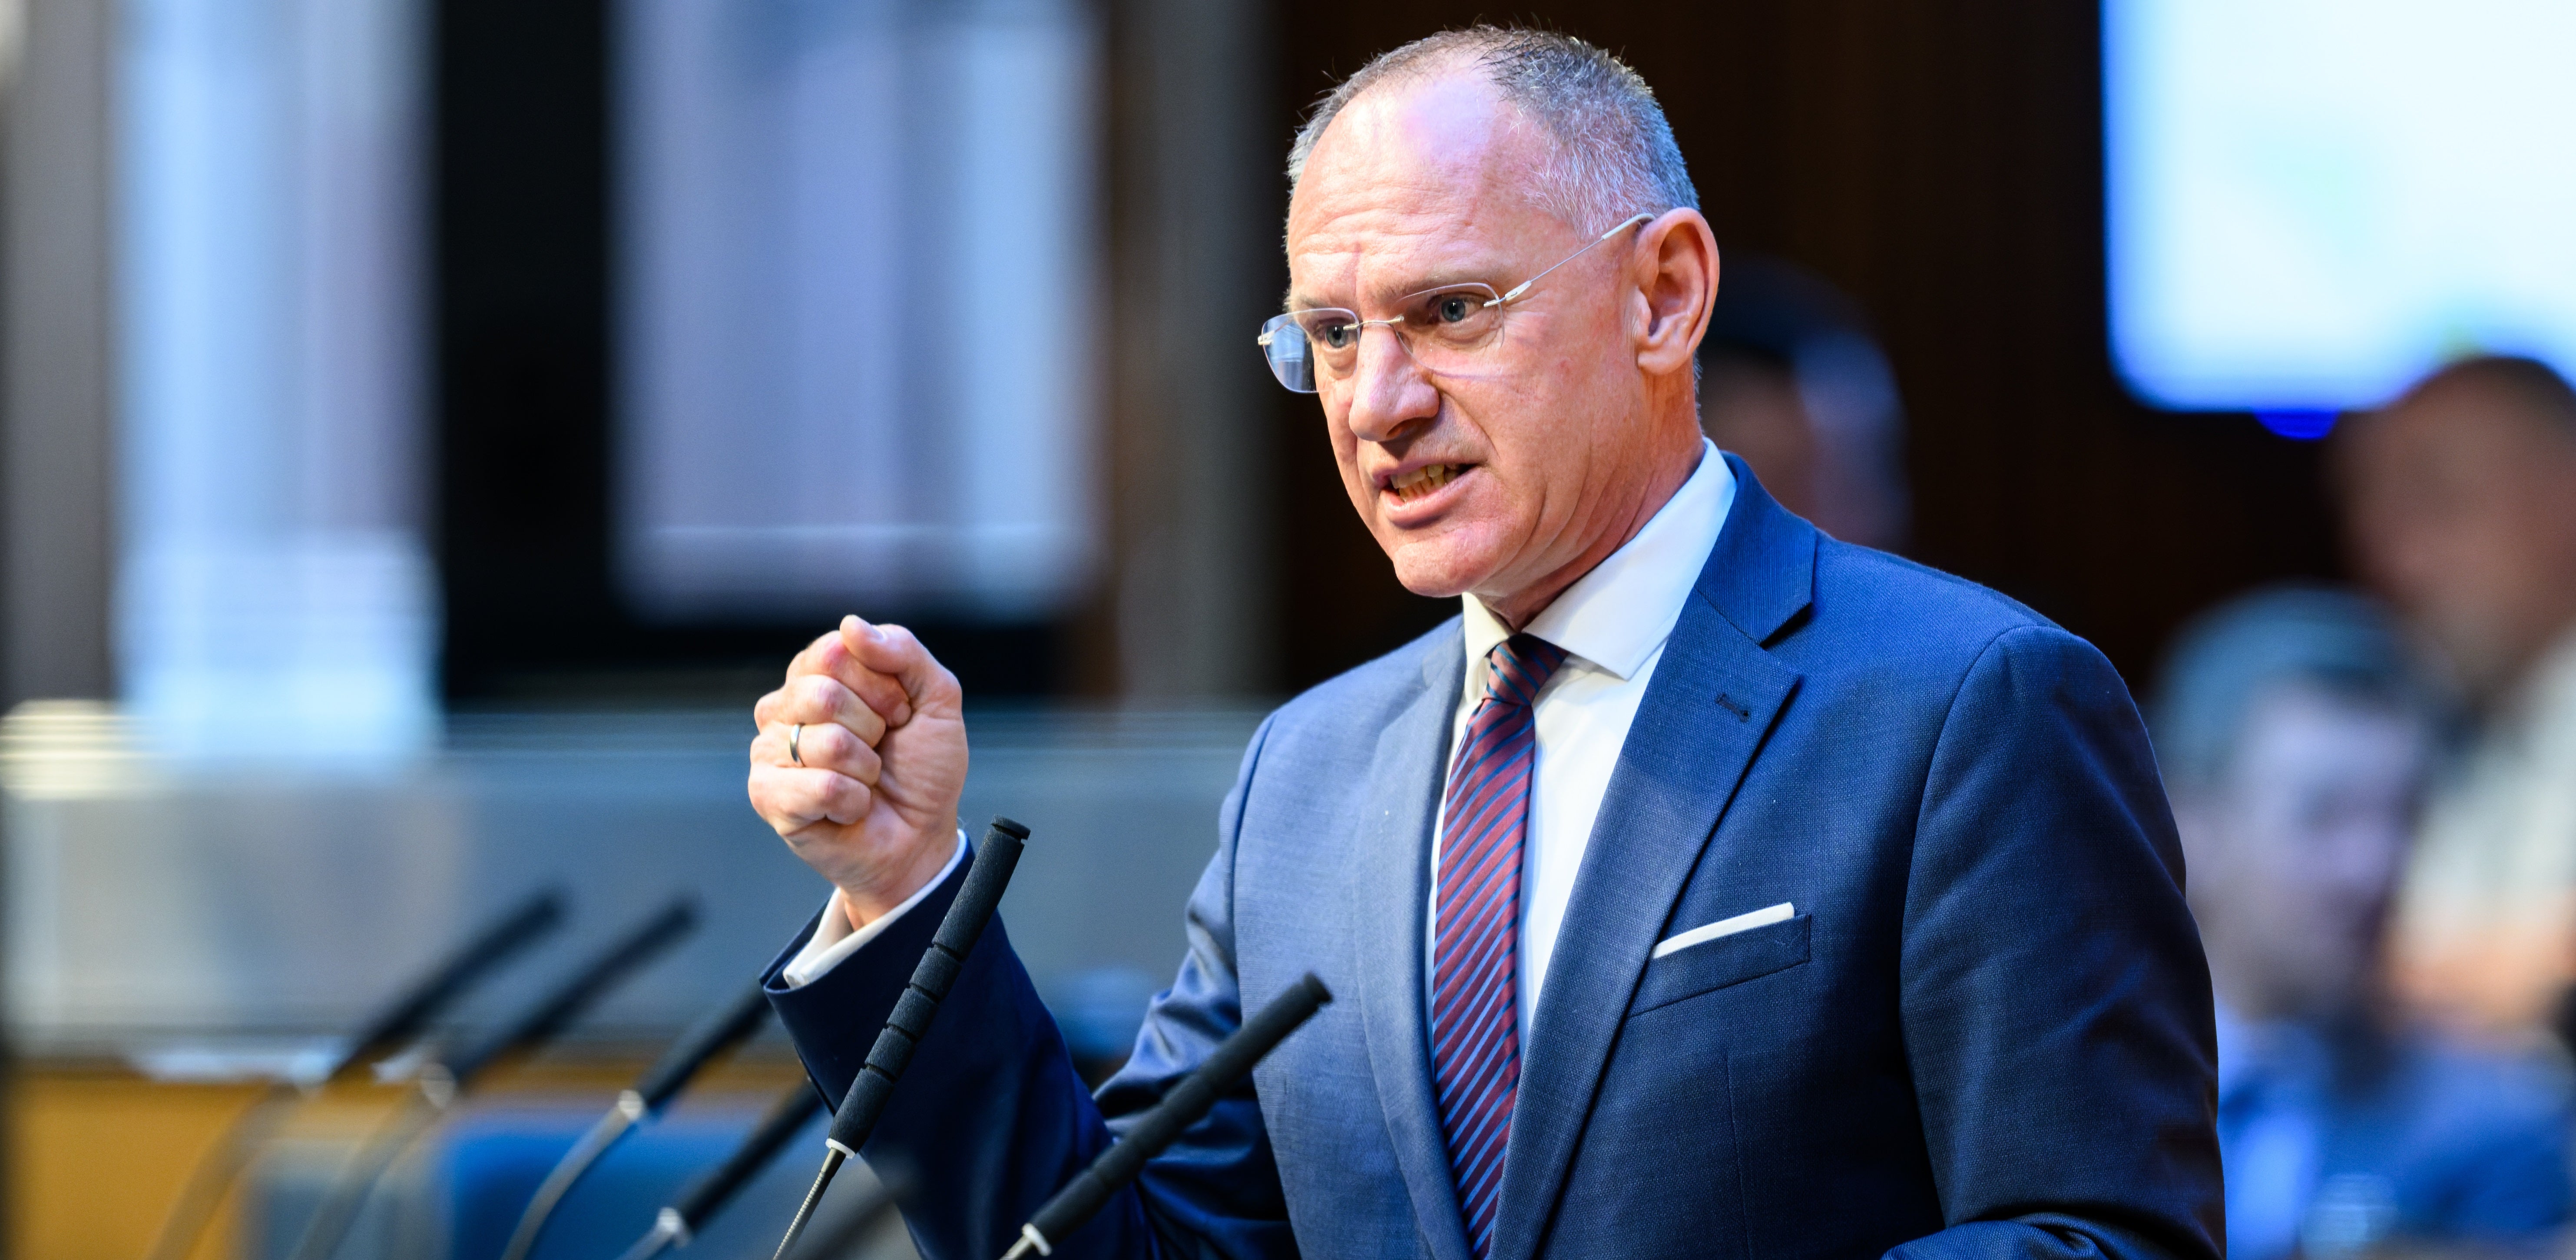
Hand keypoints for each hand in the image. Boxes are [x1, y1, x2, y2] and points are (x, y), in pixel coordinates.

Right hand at [748, 616, 967, 924]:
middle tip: (883, 749)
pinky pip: (818, 785)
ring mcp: (771, 749)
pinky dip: (852, 801)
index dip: (883, 686)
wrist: (920, 836)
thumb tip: (851, 626)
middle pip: (823, 693)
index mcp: (820, 673)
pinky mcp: (767, 794)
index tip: (900, 713)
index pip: (836, 651)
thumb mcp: (937, 699)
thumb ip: (905, 652)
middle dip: (874, 726)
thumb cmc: (923, 768)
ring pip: (824, 741)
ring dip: (866, 768)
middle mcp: (786, 705)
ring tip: (866, 780)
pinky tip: (851, 808)